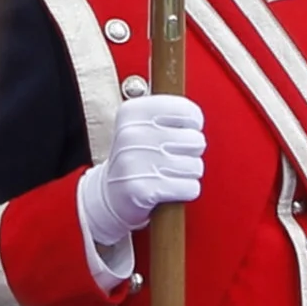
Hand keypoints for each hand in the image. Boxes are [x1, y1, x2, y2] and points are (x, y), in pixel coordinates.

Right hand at [80, 93, 204, 252]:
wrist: (110, 193)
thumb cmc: (138, 155)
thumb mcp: (146, 124)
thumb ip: (174, 114)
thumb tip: (196, 124)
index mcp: (132, 112)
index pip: (189, 112)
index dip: (191, 126)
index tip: (177, 133)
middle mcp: (131, 134)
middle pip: (196, 141)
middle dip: (189, 152)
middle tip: (168, 157)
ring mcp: (135, 162)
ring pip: (195, 166)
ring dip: (186, 174)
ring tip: (166, 173)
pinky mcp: (143, 190)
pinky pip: (190, 188)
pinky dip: (184, 192)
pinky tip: (166, 188)